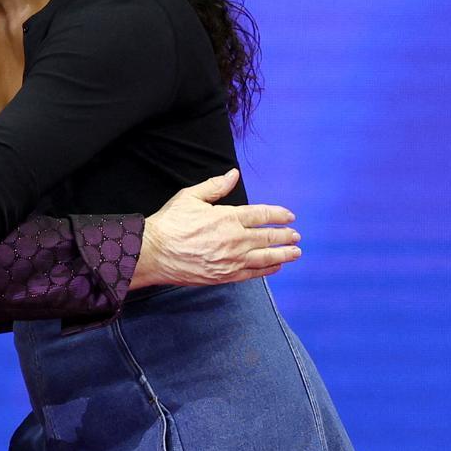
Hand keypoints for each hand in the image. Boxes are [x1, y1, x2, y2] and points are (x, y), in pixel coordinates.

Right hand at [133, 169, 300, 287]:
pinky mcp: (225, 276)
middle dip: (286, 235)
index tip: (289, 216)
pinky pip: (253, 273)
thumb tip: (234, 174)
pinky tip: (275, 266)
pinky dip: (268, 269)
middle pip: (268, 237)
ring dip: (284, 254)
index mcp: (228, 217)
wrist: (154, 252)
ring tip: (295, 252)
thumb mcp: (190, 197)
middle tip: (296, 235)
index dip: (278, 214)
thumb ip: (215, 186)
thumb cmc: (170, 223)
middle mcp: (235, 239)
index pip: (262, 215)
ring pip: (266, 257)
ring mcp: (232, 260)